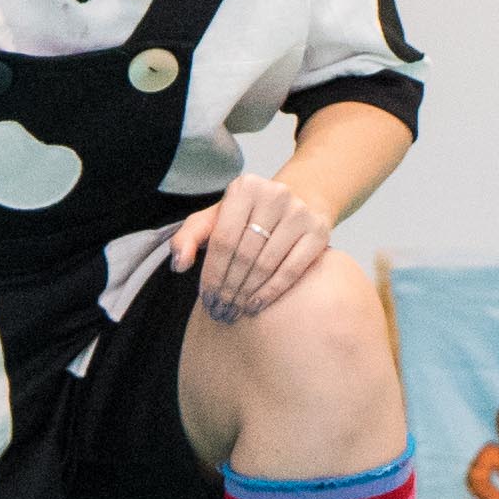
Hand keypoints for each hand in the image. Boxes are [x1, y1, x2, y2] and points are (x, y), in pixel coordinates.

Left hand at [168, 176, 333, 322]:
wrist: (302, 198)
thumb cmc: (251, 214)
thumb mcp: (217, 216)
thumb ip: (189, 236)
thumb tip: (178, 264)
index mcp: (245, 187)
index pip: (222, 239)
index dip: (212, 273)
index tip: (206, 299)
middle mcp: (274, 195)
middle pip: (244, 254)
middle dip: (228, 288)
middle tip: (220, 311)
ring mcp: (300, 212)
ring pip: (266, 264)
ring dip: (247, 293)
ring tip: (235, 311)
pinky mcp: (319, 231)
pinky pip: (292, 270)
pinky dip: (271, 292)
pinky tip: (256, 305)